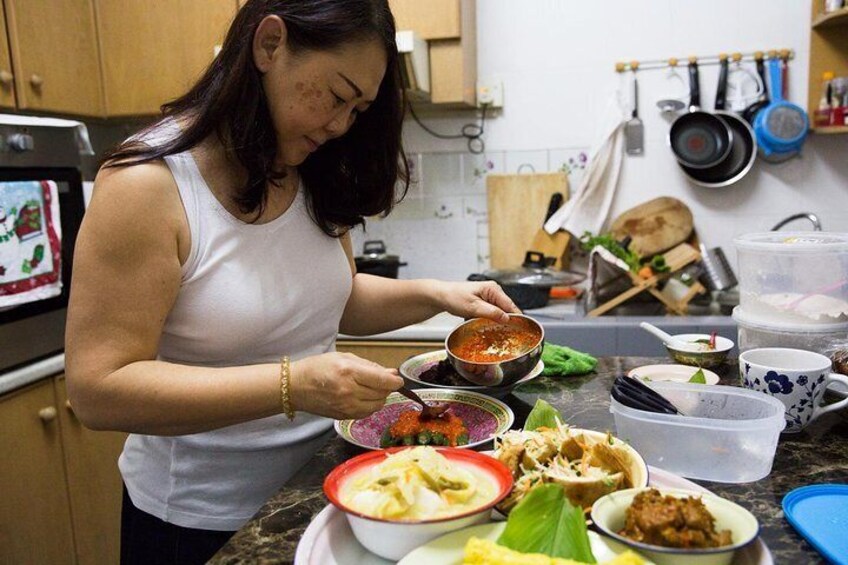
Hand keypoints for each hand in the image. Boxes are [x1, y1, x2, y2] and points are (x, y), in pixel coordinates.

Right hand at [288, 352, 403, 419]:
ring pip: (377, 406)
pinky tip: (363, 398)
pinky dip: (370, 406)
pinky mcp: (344, 417)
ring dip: (379, 397)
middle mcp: (349, 391)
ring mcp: (346, 406)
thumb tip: (391, 374)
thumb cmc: (318, 367)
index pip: (383, 381)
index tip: (398, 379)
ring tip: (370, 389)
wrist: (295, 387)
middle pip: (382, 394)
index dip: (395, 381)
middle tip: (381, 381)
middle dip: (387, 388)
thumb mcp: (344, 357)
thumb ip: (370, 366)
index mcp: (349, 372)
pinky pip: (367, 413)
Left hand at [436, 280, 520, 323]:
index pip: (510, 305)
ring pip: (499, 312)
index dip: (515, 318)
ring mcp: (489, 296)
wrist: (441, 296)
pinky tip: (486, 325)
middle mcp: (493, 291)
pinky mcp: (484, 302)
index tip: (519, 329)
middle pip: (506, 309)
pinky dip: (490, 319)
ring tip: (493, 330)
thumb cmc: (454, 297)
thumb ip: (491, 313)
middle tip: (504, 333)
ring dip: (497, 321)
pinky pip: (492, 312)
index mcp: (493, 289)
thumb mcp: (473, 307)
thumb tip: (506, 318)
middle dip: (505, 321)